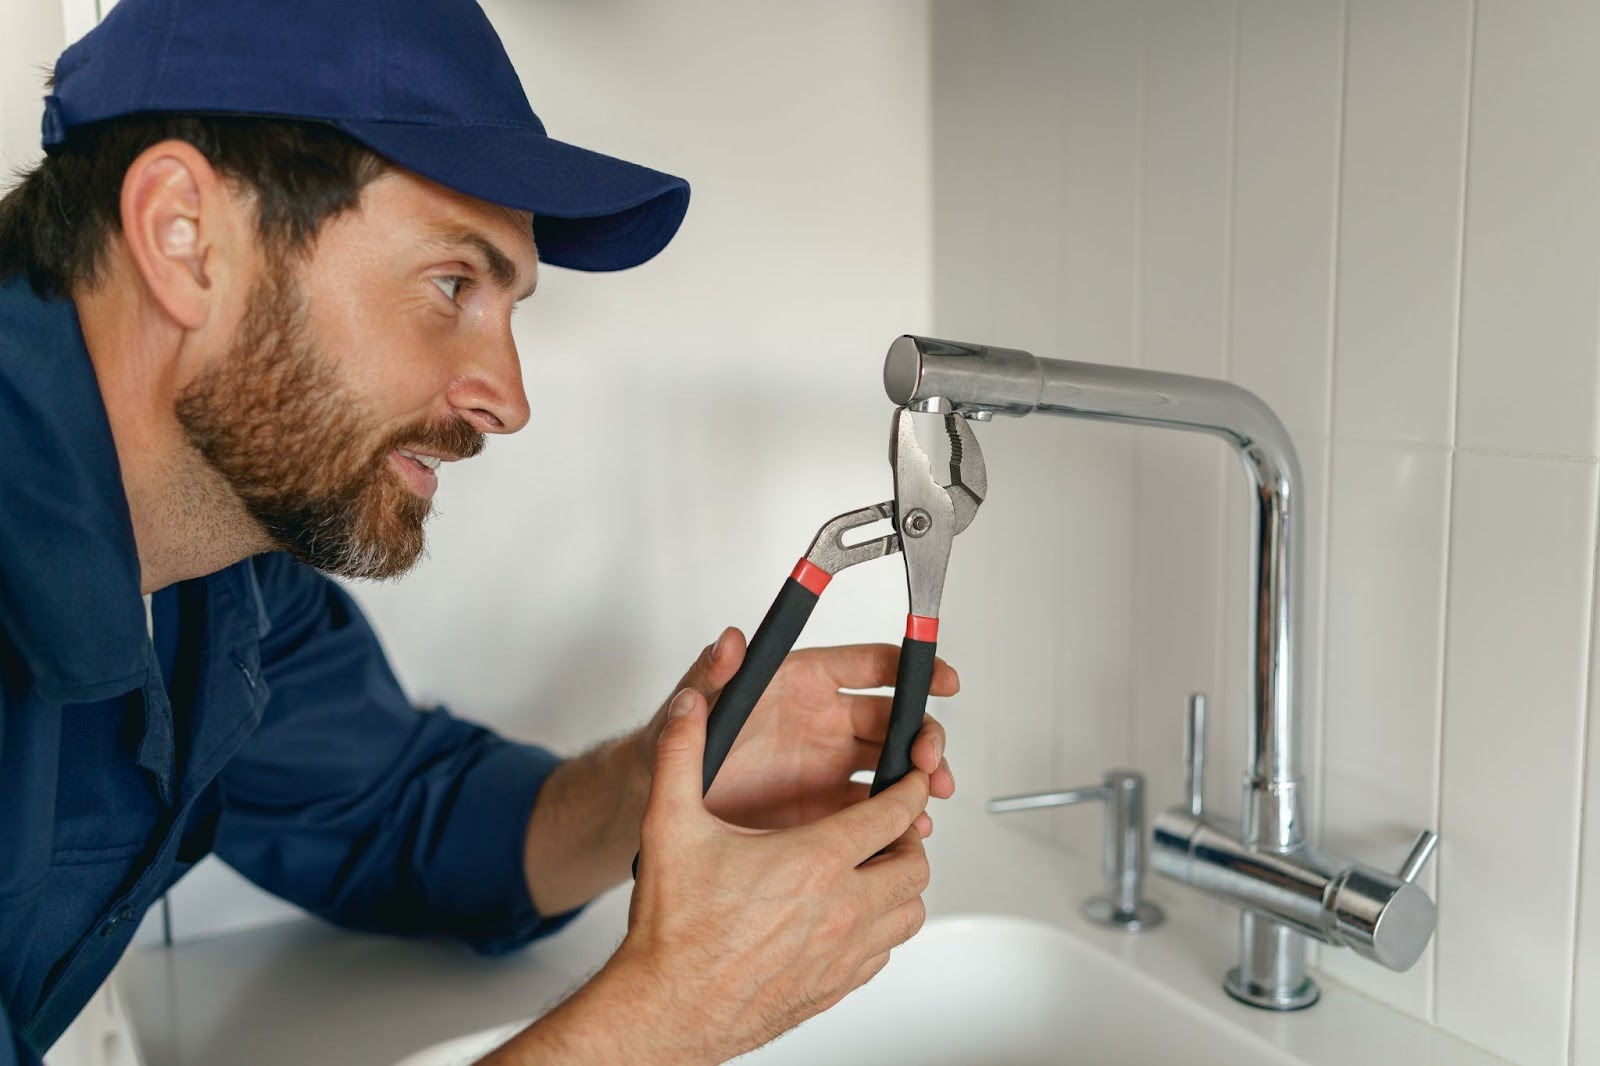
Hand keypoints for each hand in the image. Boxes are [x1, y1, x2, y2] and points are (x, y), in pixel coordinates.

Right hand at [619, 690, 932, 1062]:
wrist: (666, 1007)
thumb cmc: (672, 929)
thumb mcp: (670, 825)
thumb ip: (680, 754)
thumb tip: (690, 705)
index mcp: (812, 861)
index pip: (892, 814)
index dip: (910, 788)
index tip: (912, 777)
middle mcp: (840, 909)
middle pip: (913, 865)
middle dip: (909, 838)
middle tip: (890, 824)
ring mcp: (842, 954)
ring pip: (909, 913)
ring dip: (900, 886)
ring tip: (877, 868)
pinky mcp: (835, 987)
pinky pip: (885, 953)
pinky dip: (882, 928)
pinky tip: (854, 916)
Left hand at [636, 630, 957, 834]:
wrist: (657, 803)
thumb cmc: (677, 744)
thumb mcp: (692, 707)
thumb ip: (714, 673)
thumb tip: (731, 639)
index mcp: (803, 684)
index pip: (871, 665)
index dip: (912, 667)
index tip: (941, 678)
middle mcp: (824, 721)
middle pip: (895, 717)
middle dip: (924, 733)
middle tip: (929, 757)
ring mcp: (828, 765)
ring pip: (893, 764)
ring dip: (920, 777)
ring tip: (931, 795)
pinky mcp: (826, 808)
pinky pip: (875, 808)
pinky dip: (899, 817)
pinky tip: (909, 828)